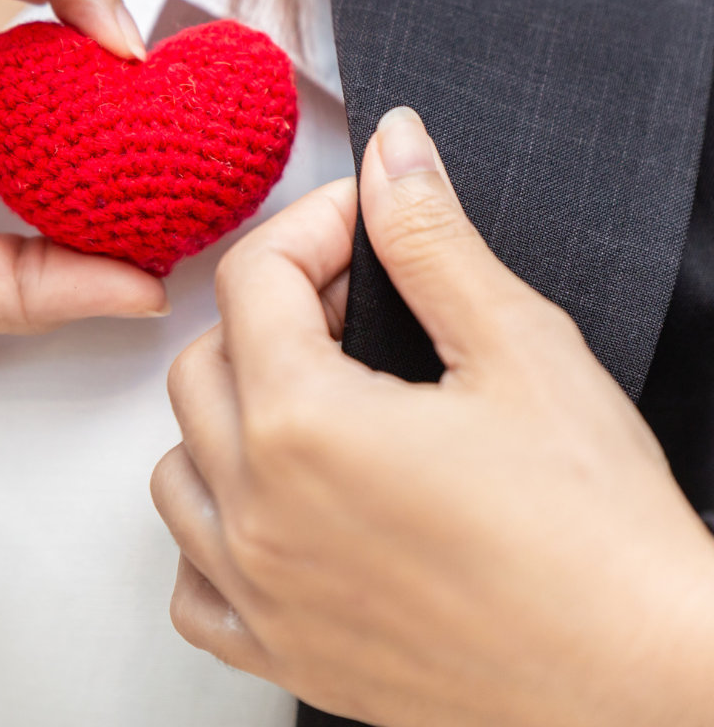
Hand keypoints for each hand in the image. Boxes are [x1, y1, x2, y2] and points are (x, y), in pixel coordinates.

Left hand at [152, 107, 713, 726]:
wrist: (647, 685)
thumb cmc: (598, 533)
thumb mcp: (518, 349)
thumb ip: (431, 238)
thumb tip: (393, 153)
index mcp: (305, 424)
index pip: (253, 277)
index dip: (309, 226)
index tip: (360, 222)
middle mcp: (260, 510)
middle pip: (203, 360)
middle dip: (272, 310)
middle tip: (353, 305)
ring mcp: (262, 590)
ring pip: (179, 462)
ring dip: (231, 411)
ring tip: (315, 400)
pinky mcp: (283, 653)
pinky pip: (192, 581)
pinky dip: (214, 528)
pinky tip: (277, 506)